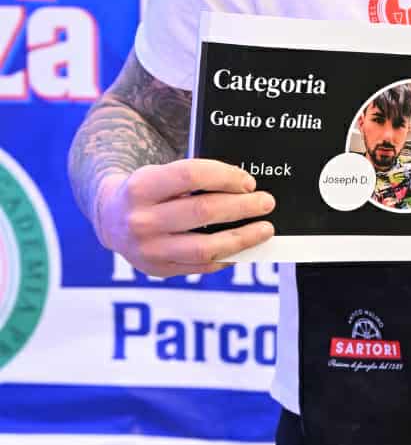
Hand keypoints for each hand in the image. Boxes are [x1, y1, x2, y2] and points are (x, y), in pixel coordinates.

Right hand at [96, 159, 275, 277]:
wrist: (110, 219)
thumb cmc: (148, 192)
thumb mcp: (159, 174)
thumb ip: (193, 179)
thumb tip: (245, 187)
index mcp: (141, 186)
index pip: (191, 175)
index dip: (225, 177)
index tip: (248, 181)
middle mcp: (141, 220)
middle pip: (203, 212)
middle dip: (242, 207)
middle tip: (266, 202)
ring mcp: (149, 250)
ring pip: (206, 247)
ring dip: (242, 238)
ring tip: (264, 229)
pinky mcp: (158, 270)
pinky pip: (201, 267)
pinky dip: (227, 257)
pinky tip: (244, 248)